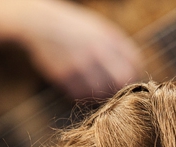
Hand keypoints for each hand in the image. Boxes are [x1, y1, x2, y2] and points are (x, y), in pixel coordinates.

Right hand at [15, 0, 144, 98]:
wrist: (40, 23)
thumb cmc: (72, 27)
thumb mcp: (98, 27)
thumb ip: (117, 45)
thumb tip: (135, 68)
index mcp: (108, 37)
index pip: (134, 62)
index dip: (134, 74)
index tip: (129, 79)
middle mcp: (97, 50)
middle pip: (122, 80)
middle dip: (121, 88)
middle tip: (115, 91)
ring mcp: (81, 64)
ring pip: (102, 92)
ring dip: (101, 94)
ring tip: (95, 89)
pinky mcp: (65, 75)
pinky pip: (80, 95)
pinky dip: (82, 95)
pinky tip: (79, 87)